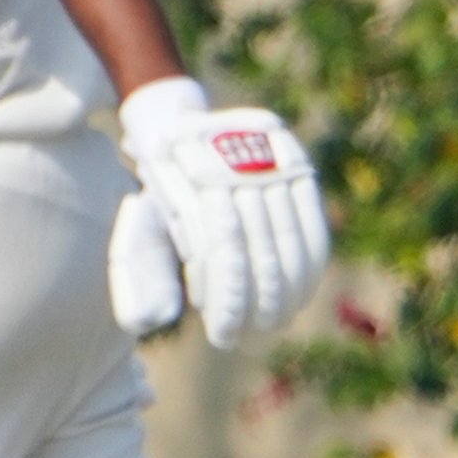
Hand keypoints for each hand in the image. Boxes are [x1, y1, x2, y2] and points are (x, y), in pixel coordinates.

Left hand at [117, 79, 332, 347]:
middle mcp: (230, 164)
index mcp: (185, 177)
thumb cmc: (161, 188)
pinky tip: (303, 293)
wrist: (179, 121)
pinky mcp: (292, 160)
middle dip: (260, 301)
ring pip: (287, 238)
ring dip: (287, 290)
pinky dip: (311, 263)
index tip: (225, 335)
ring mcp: (265, 159)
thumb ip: (146, 265)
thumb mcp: (146, 218)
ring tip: (277, 321)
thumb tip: (160, 315)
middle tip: (255, 334)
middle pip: (257, 247)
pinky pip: (311, 221)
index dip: (227, 298)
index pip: (218, 249)